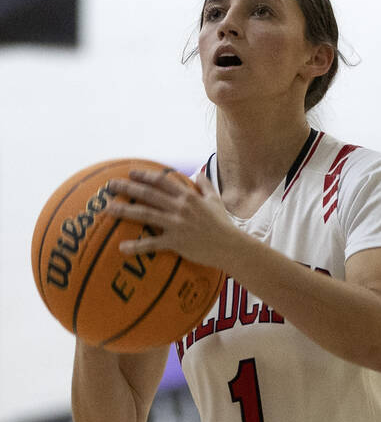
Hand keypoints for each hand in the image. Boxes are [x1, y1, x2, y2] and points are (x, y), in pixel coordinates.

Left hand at [107, 169, 234, 268]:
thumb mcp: (217, 201)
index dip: (144, 175)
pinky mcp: (177, 242)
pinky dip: (137, 246)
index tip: (130, 173)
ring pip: (145, 214)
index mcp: (188, 196)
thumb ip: (206, 186)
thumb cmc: (224, 225)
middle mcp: (180, 207)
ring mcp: (177, 224)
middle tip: (109, 185)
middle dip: (126, 188)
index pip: (161, 180)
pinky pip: (153, 244)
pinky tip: (122, 248)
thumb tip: (199, 173)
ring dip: (124, 210)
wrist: (232, 247)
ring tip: (107, 209)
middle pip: (148, 194)